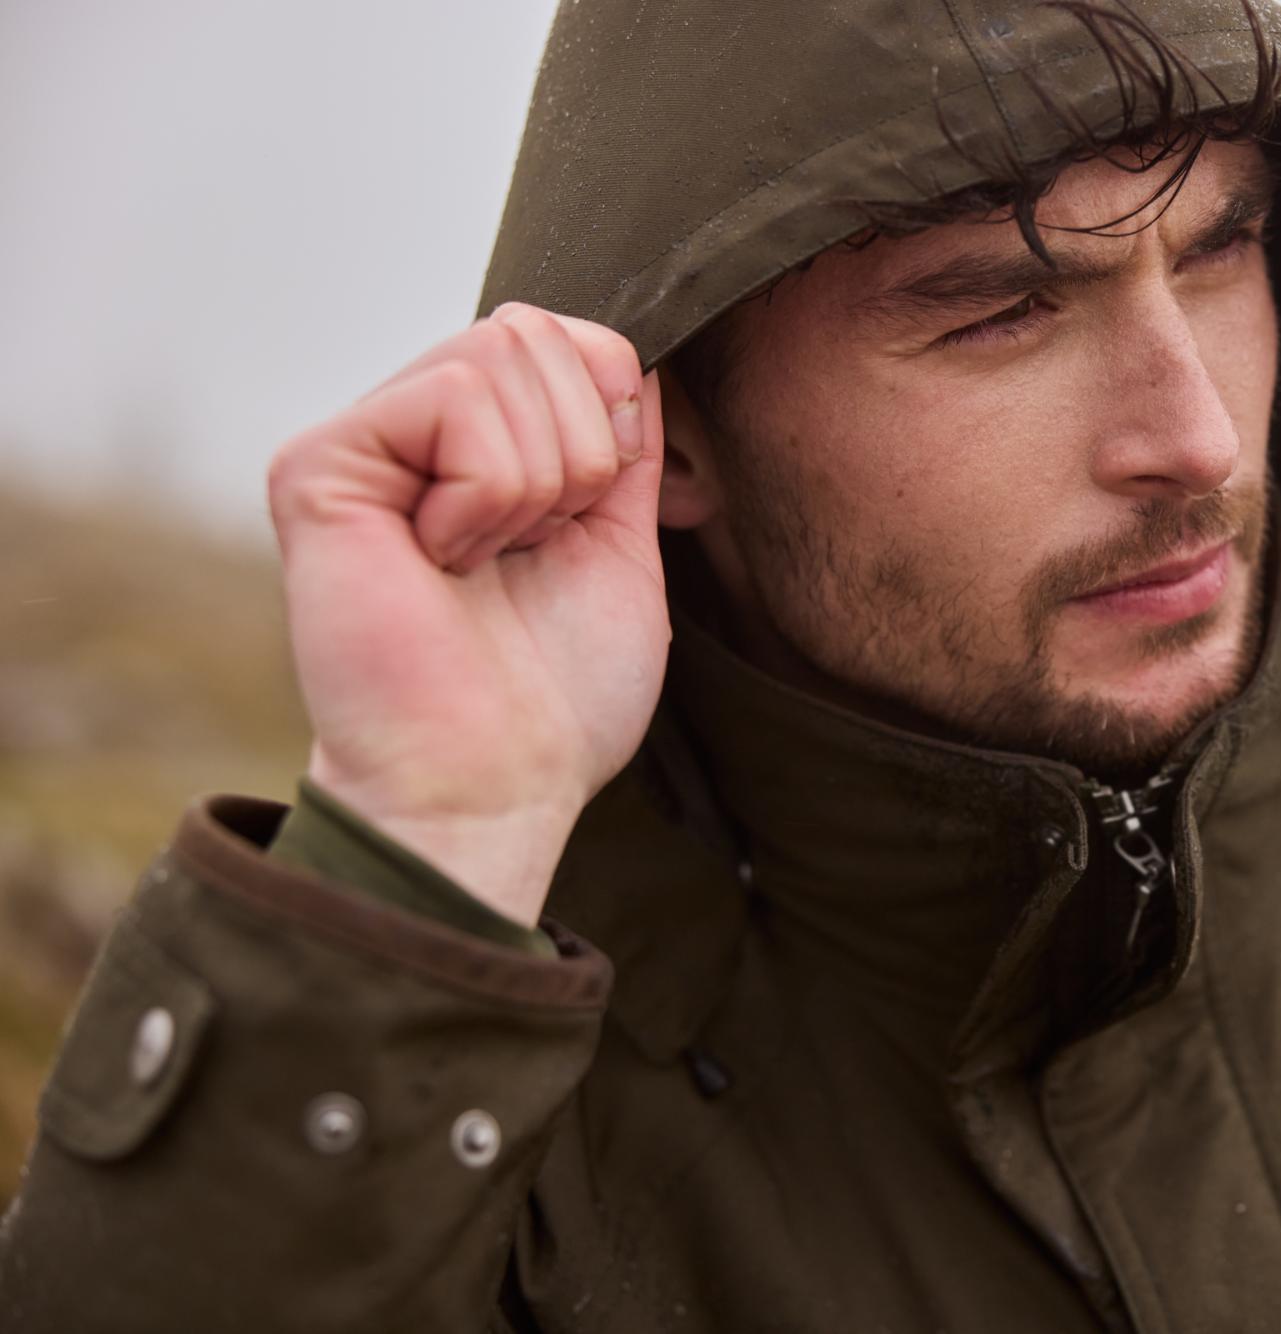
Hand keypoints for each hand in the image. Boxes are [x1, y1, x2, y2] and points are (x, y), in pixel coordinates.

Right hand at [266, 302, 669, 926]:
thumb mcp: (624, 545)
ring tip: (482, 562)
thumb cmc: (560, 693)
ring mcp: (365, 443)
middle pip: (540, 334)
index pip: (578, 339)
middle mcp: (418, 434)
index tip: (579, 527)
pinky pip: (452, 396)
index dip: (612, 422)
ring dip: (535, 483)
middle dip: (579, 455)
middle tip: (526, 551)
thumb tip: (633, 357)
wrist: (499, 781)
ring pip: (503, 354)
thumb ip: (623, 445)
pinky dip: (485, 492)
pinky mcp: (320, 465)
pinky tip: (442, 559)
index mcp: (486, 449)